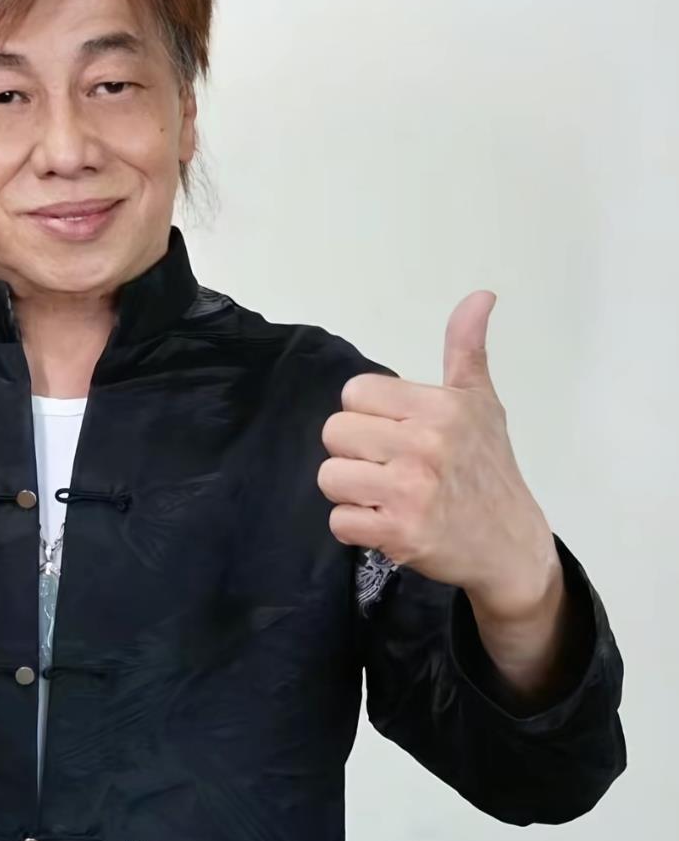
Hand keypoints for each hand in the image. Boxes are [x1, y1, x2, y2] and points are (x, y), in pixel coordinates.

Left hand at [317, 291, 560, 617]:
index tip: (393, 432)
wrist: (510, 545)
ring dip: (350, 490)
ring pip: (330, 477)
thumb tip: (480, 295)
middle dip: (353, 452)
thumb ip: (467, 349)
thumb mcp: (482, 404)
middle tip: (386, 467)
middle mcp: (426, 445)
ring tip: (383, 494)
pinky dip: (355, 527)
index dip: (366, 414)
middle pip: (334, 433)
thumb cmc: (489, 470)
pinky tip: (384, 522)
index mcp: (441, 407)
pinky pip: (339, 521)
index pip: (356, 393)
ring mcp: (412, 492)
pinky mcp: (400, 533)